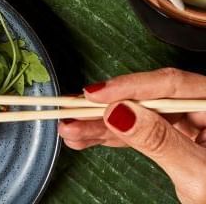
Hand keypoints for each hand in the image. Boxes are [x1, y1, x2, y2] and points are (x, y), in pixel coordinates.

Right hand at [59, 68, 205, 203]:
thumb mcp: (198, 177)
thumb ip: (160, 141)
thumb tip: (121, 112)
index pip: (171, 85)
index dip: (129, 87)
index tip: (96, 95)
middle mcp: (204, 109)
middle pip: (151, 98)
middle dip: (109, 107)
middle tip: (73, 110)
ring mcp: (193, 126)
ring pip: (141, 115)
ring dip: (104, 124)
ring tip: (71, 129)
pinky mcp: (180, 141)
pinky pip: (143, 132)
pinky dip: (116, 137)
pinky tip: (88, 137)